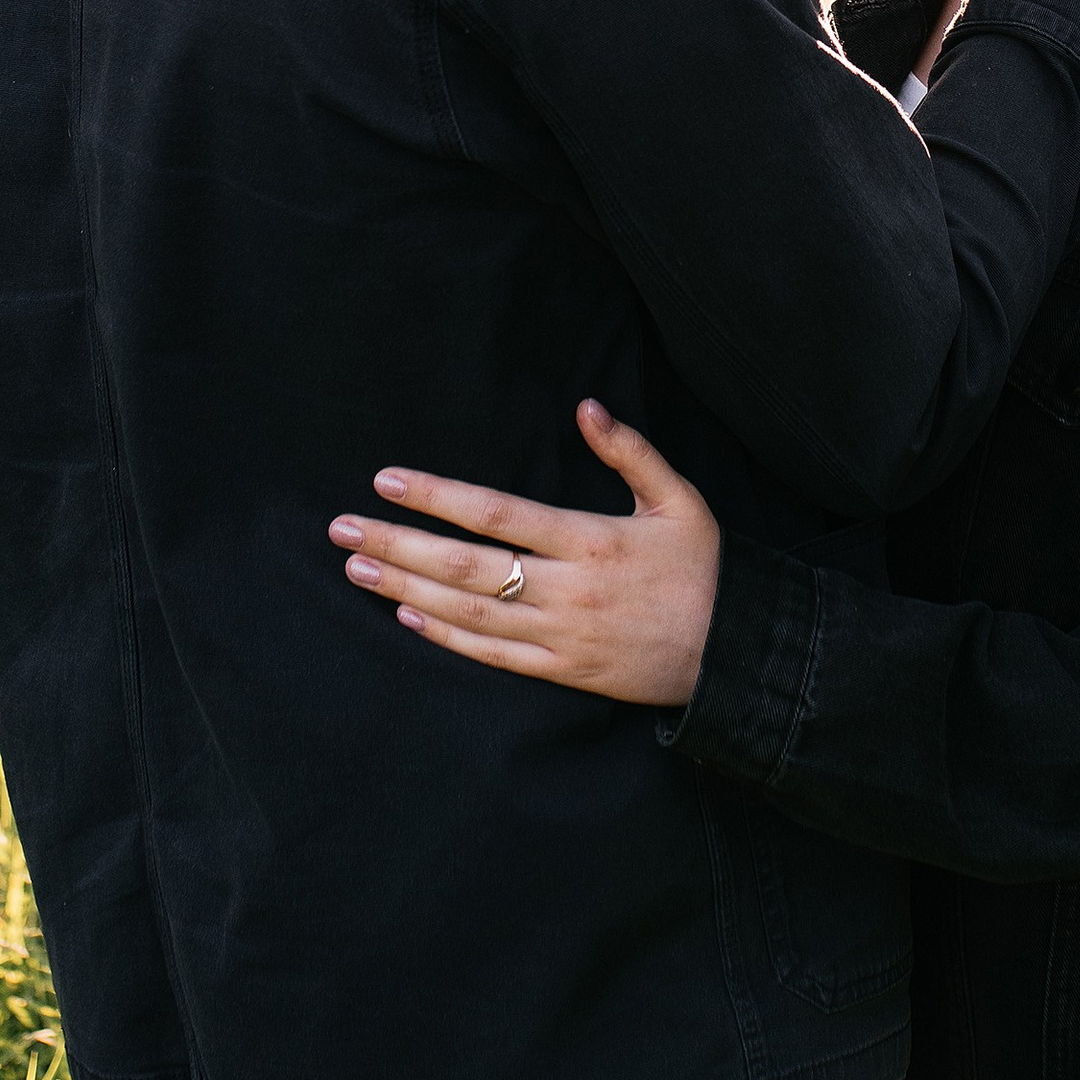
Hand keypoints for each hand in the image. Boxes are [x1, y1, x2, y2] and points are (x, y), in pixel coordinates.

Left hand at [329, 400, 719, 707]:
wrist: (738, 654)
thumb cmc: (707, 569)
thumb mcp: (679, 499)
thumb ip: (631, 453)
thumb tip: (586, 407)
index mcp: (590, 539)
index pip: (495, 512)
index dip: (435, 497)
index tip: (386, 480)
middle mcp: (567, 589)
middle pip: (464, 566)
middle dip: (396, 544)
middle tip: (341, 530)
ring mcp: (561, 635)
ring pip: (468, 612)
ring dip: (405, 589)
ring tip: (356, 569)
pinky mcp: (564, 672)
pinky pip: (493, 656)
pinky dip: (446, 637)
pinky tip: (407, 617)